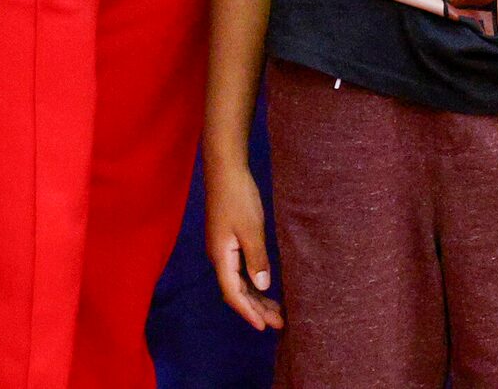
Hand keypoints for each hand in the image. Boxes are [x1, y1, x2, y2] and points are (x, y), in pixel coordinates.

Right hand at [206, 155, 282, 331]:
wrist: (226, 169)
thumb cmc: (238, 197)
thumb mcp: (250, 228)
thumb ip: (256, 258)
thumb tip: (262, 287)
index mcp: (221, 257)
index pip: (233, 293)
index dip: (248, 312)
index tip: (264, 327)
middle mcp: (219, 257)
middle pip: (236, 291)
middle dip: (256, 308)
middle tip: (278, 323)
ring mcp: (223, 249)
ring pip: (239, 281)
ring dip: (256, 297)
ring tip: (276, 311)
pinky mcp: (229, 241)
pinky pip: (241, 270)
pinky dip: (253, 282)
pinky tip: (264, 286)